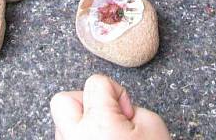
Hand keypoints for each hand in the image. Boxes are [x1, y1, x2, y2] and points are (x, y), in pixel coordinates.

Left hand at [51, 74, 170, 139]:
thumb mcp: (153, 125)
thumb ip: (131, 108)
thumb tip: (116, 109)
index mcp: (98, 124)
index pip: (96, 82)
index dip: (116, 92)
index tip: (127, 114)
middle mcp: (75, 138)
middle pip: (62, 100)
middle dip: (84, 103)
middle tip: (105, 117)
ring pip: (62, 125)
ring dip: (81, 125)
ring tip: (104, 138)